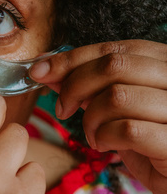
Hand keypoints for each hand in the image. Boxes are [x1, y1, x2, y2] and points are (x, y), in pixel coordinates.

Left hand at [30, 40, 166, 193]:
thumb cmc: (150, 145)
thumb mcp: (118, 110)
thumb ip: (90, 87)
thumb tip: (48, 70)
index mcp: (166, 65)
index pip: (116, 48)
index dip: (73, 58)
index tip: (40, 71)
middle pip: (115, 65)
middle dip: (75, 86)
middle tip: (62, 109)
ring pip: (117, 96)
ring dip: (91, 118)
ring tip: (92, 136)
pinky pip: (127, 130)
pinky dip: (104, 137)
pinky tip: (104, 145)